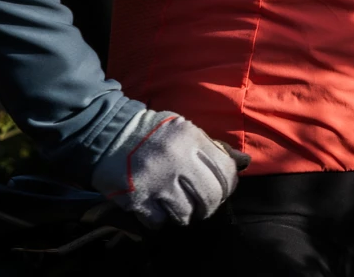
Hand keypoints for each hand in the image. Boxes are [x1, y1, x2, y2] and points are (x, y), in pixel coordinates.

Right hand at [91, 109, 242, 227]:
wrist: (108, 134)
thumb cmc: (153, 133)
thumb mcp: (186, 130)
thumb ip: (213, 147)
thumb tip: (245, 162)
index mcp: (192, 139)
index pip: (226, 171)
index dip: (228, 186)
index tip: (221, 190)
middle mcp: (177, 160)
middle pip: (209, 196)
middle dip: (209, 206)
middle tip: (202, 206)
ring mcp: (156, 181)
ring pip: (185, 213)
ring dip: (184, 214)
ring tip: (177, 206)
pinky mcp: (135, 198)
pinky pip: (158, 222)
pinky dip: (159, 220)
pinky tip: (156, 209)